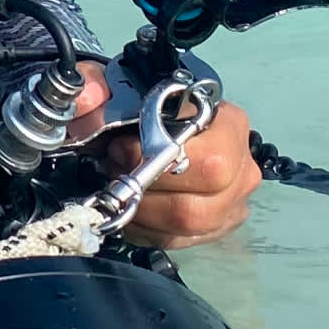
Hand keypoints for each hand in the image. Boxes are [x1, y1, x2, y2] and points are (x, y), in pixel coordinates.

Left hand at [70, 60, 259, 248]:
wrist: (163, 121)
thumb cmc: (151, 105)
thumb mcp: (124, 88)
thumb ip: (99, 87)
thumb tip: (85, 100)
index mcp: (231, 125)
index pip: (207, 164)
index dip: (155, 165)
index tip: (118, 150)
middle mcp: (242, 169)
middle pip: (195, 209)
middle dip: (143, 195)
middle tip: (117, 173)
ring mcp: (234, 204)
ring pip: (187, 230)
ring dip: (142, 214)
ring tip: (124, 189)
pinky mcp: (219, 226)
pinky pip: (179, 241)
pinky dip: (147, 229)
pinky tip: (133, 207)